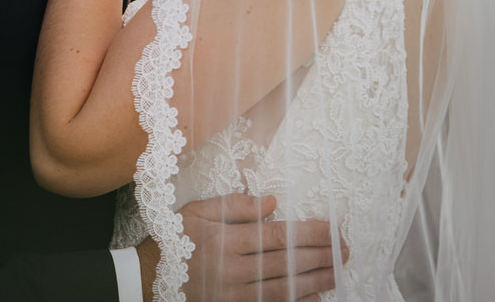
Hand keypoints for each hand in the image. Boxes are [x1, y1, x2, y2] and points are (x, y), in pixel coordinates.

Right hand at [180, 195, 344, 301]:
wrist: (150, 280)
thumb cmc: (175, 240)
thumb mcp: (199, 212)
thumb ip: (236, 207)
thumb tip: (272, 203)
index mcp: (227, 242)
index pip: (278, 238)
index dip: (309, 235)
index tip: (333, 230)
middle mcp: (234, 272)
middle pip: (286, 265)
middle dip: (320, 257)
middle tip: (345, 251)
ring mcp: (235, 297)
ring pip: (283, 291)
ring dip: (314, 283)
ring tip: (337, 273)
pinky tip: (313, 299)